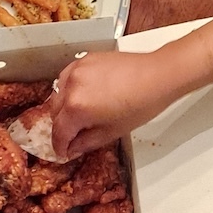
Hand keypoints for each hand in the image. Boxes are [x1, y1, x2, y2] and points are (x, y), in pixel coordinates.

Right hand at [50, 50, 181, 158]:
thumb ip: (86, 142)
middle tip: (72, 136)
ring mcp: (76, 70)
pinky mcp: (84, 60)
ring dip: (63, 106)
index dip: (60, 146)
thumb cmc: (142, 103)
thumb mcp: (112, 131)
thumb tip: (73, 148)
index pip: (59, 132)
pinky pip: (67, 77)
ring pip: (58, 93)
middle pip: (54, 112)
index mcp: (77, 108)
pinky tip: (81, 94)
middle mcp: (72, 87)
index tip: (63, 152)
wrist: (157, 76)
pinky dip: (69, 88)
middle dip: (61, 126)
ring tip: (77, 114)